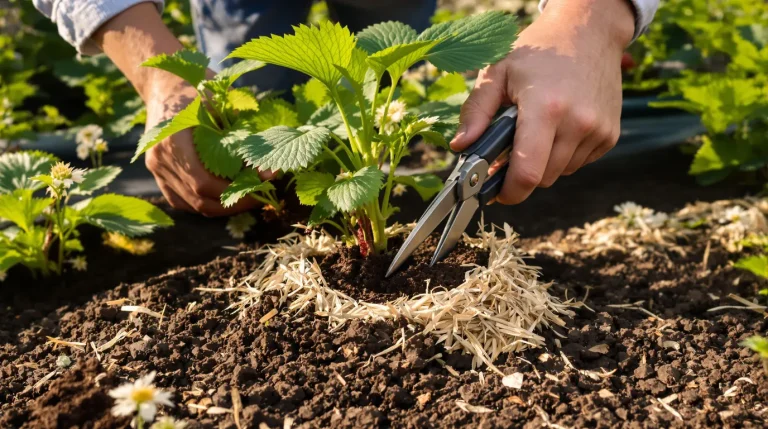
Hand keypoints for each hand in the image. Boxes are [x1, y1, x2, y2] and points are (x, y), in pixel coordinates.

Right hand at [143, 77, 258, 215]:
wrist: (163, 81)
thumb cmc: (197, 87)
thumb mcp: (222, 106)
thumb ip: (243, 139)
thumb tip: (270, 172)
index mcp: (172, 142)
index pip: (204, 183)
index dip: (235, 190)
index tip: (261, 185)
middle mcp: (159, 160)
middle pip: (199, 199)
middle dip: (234, 202)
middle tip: (260, 195)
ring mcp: (156, 169)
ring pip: (191, 205)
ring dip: (222, 206)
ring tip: (247, 196)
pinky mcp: (158, 173)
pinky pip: (182, 200)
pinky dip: (205, 203)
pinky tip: (227, 195)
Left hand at [450, 0, 634, 204]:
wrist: (589, 30)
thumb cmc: (539, 49)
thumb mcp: (498, 72)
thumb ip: (476, 111)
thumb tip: (460, 146)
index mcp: (546, 109)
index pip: (528, 173)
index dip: (510, 192)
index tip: (496, 193)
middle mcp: (578, 123)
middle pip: (543, 178)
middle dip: (523, 173)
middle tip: (510, 151)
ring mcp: (598, 130)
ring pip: (561, 173)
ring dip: (544, 163)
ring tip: (537, 131)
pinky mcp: (611, 134)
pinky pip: (579, 163)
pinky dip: (564, 155)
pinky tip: (559, 127)